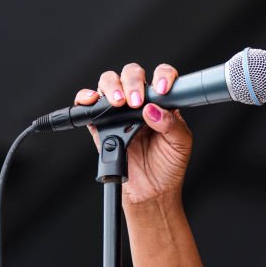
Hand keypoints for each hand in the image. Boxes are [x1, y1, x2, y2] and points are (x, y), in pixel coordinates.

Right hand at [74, 62, 192, 204]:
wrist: (151, 192)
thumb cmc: (168, 166)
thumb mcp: (180, 144)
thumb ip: (172, 124)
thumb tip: (153, 109)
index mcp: (162, 103)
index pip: (161, 76)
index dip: (161, 76)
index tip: (162, 90)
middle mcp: (139, 102)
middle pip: (131, 74)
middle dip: (132, 82)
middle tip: (136, 101)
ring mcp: (118, 112)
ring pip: (109, 83)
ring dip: (111, 87)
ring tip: (118, 104)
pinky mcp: (101, 125)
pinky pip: (88, 105)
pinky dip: (85, 98)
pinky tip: (92, 101)